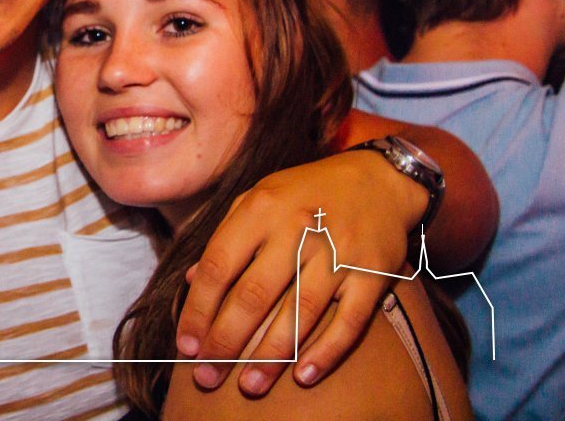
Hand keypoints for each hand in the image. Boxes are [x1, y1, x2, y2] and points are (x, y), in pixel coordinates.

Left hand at [175, 148, 420, 395]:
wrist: (378, 178)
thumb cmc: (306, 192)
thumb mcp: (258, 199)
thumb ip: (225, 237)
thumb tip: (193, 281)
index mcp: (261, 209)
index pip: (219, 266)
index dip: (199, 310)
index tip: (186, 346)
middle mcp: (297, 228)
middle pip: (254, 295)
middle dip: (226, 342)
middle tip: (207, 377)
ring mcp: (338, 252)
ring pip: (299, 312)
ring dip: (271, 356)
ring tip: (249, 386)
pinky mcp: (374, 272)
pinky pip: (349, 320)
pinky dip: (327, 351)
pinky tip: (303, 375)